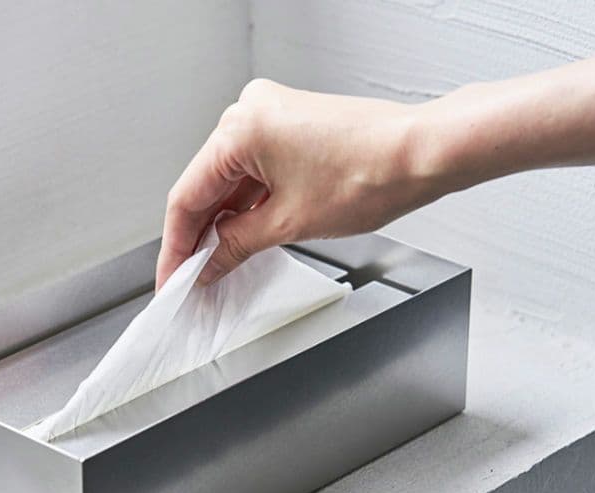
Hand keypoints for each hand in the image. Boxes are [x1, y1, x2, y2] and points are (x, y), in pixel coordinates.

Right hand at [155, 79, 458, 288]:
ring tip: (216, 265)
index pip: (188, 196)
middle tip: (190, 278)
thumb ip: (238, 244)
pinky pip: (254, 171)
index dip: (177, 246)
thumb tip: (209, 262)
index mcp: (241, 128)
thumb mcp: (290, 223)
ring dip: (224, 223)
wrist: (422, 154)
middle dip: (199, 236)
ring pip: (230, 181)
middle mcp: (250, 112)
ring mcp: (271, 116)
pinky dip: (247, 205)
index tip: (172, 277)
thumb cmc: (371, 174)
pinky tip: (241, 236)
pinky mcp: (290, 127)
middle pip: (206, 186)